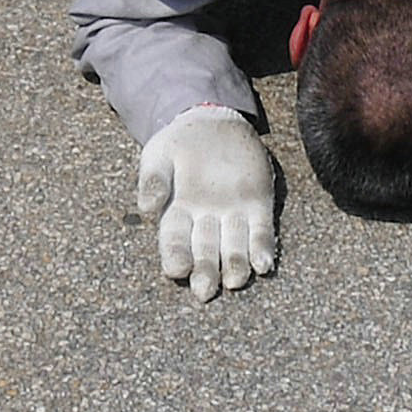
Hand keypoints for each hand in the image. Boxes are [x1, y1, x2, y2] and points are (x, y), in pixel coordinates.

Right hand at [135, 105, 277, 301]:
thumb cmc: (179, 142)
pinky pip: (261, 231)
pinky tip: (264, 264)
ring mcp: (233, 214)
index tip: (177, 269)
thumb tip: (147, 208)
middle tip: (205, 290)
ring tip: (236, 280)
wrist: (213, 121)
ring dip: (236, 264)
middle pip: (205, 251)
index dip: (175, 255)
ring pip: (235, 246)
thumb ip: (153, 179)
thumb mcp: (159, 153)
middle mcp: (205, 220)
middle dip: (205, 271)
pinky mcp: (258, 205)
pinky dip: (263, 248)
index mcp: (177, 212)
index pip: (174, 240)